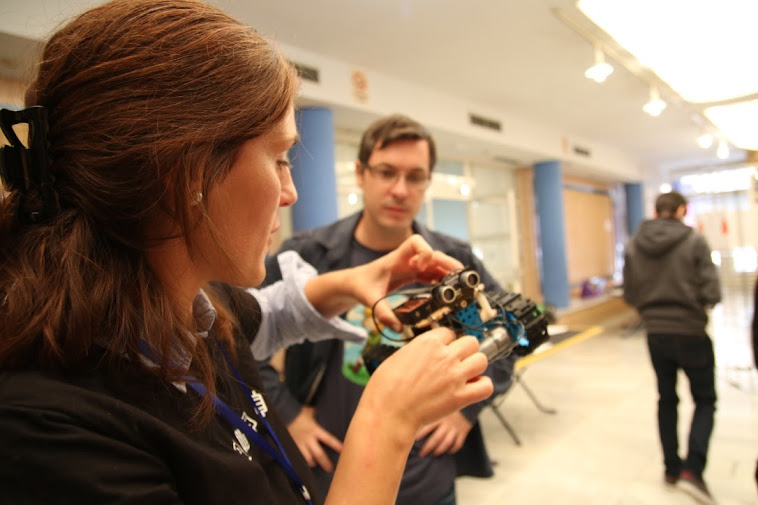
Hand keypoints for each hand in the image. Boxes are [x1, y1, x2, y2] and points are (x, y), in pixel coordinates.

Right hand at [287, 406, 342, 471]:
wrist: (284, 415)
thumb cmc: (300, 414)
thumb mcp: (311, 413)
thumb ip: (319, 416)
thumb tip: (329, 414)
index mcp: (315, 430)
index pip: (329, 439)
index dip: (336, 446)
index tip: (343, 452)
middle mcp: (308, 438)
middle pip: (319, 454)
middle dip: (325, 463)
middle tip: (330, 469)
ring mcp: (300, 444)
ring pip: (308, 459)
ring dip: (313, 463)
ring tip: (317, 465)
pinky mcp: (292, 447)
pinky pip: (298, 458)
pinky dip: (302, 462)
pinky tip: (304, 465)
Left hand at [351, 234, 463, 330]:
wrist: (355, 283)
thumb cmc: (361, 285)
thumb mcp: (369, 299)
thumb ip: (382, 313)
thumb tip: (398, 327)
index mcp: (396, 259)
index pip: (415, 243)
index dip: (424, 251)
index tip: (422, 267)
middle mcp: (407, 260)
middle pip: (433, 254)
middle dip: (448, 263)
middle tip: (460, 277)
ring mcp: (412, 266)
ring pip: (436, 264)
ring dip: (449, 272)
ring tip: (461, 286)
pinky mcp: (414, 274)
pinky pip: (432, 273)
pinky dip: (442, 279)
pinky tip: (449, 290)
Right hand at [361, 328, 491, 440]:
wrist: (388, 412)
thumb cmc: (386, 387)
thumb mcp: (399, 356)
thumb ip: (419, 350)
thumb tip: (428, 352)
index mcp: (428, 342)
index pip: (449, 332)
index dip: (447, 342)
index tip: (443, 350)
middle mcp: (445, 356)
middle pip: (471, 342)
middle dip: (465, 351)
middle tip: (456, 362)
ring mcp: (455, 376)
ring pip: (482, 360)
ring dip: (476, 366)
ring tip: (466, 374)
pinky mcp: (461, 397)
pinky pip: (486, 386)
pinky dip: (482, 386)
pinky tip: (472, 389)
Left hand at [416, 411, 472, 456]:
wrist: (464, 404)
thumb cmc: (446, 408)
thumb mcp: (438, 409)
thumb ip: (430, 415)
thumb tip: (416, 424)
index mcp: (440, 417)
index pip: (429, 426)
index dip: (422, 434)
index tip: (414, 440)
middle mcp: (447, 424)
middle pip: (437, 438)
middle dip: (429, 447)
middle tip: (422, 454)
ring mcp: (456, 429)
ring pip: (447, 442)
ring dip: (440, 450)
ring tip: (434, 454)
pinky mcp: (463, 432)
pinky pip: (458, 443)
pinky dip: (453, 449)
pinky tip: (447, 452)